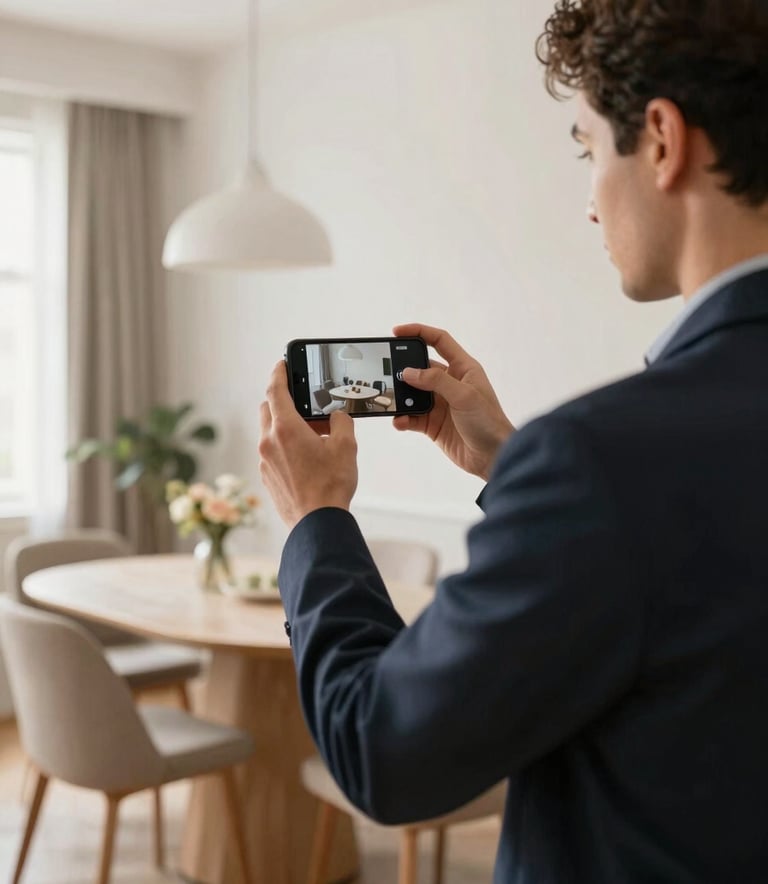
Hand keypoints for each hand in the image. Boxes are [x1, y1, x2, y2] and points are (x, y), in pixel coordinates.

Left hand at [259, 362, 358, 527]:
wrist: (318, 523)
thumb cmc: (331, 485)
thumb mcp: (346, 446)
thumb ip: (341, 422)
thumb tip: (337, 416)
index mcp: (286, 429)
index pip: (274, 390)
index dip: (278, 373)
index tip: (282, 364)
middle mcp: (269, 442)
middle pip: (267, 409)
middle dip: (281, 400)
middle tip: (303, 402)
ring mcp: (264, 461)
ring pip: (269, 431)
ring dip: (284, 425)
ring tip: (311, 434)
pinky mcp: (267, 477)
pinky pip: (271, 451)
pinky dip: (283, 445)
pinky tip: (305, 456)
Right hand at [392, 324, 514, 480]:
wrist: (493, 458)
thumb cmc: (488, 422)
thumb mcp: (464, 396)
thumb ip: (436, 381)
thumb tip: (409, 372)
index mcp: (463, 369)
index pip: (439, 341)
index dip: (418, 332)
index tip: (396, 332)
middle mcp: (450, 383)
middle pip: (420, 368)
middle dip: (403, 370)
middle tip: (388, 373)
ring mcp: (440, 404)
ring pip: (412, 394)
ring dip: (401, 397)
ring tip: (391, 400)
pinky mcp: (433, 424)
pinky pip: (412, 417)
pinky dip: (403, 419)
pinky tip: (400, 422)